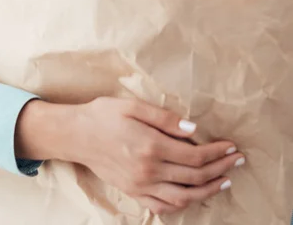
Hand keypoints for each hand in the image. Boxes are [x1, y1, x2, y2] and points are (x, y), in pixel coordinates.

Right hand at [65, 98, 243, 215]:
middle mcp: (148, 170)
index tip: (231, 146)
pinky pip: (163, 206)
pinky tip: (193, 195)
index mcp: (150, 145)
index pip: (194, 154)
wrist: (76, 134)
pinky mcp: (133, 192)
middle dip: (220, 168)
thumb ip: (164, 118)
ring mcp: (140, 185)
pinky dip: (183, 204)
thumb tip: (193, 128)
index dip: (217, 151)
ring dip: (208, 190)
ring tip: (224, 180)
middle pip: (194, 176)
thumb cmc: (103, 115)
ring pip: (183, 196)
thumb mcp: (133, 106)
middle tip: (237, 160)